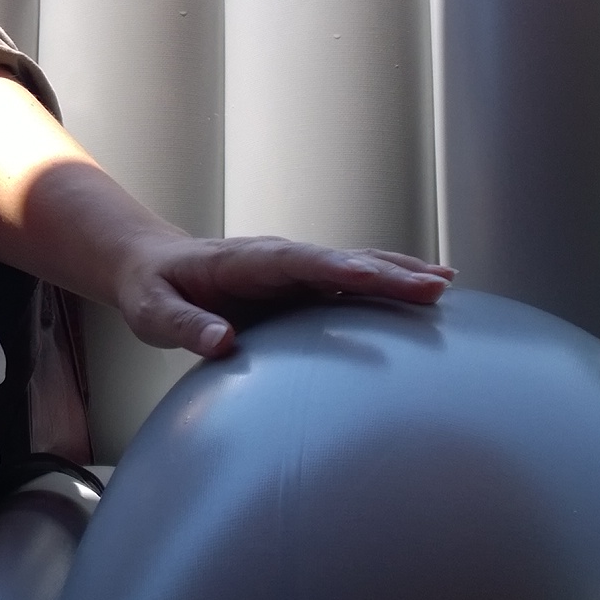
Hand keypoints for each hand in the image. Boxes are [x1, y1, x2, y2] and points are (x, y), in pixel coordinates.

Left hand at [112, 231, 452, 356]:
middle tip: (437, 288)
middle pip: (341, 261)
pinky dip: (387, 282)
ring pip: (354, 266)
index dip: (341, 267)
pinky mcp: (302, 286)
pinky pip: (350, 281)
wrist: (152, 267)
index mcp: (247, 261)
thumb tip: (222, 341)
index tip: (376, 276)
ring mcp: (295, 270)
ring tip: (447, 285)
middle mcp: (280, 258)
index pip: (301, 261)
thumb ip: (185, 326)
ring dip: (398, 274)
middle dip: (388, 273)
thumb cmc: (153, 290)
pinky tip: (424, 291)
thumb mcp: (154, 312)